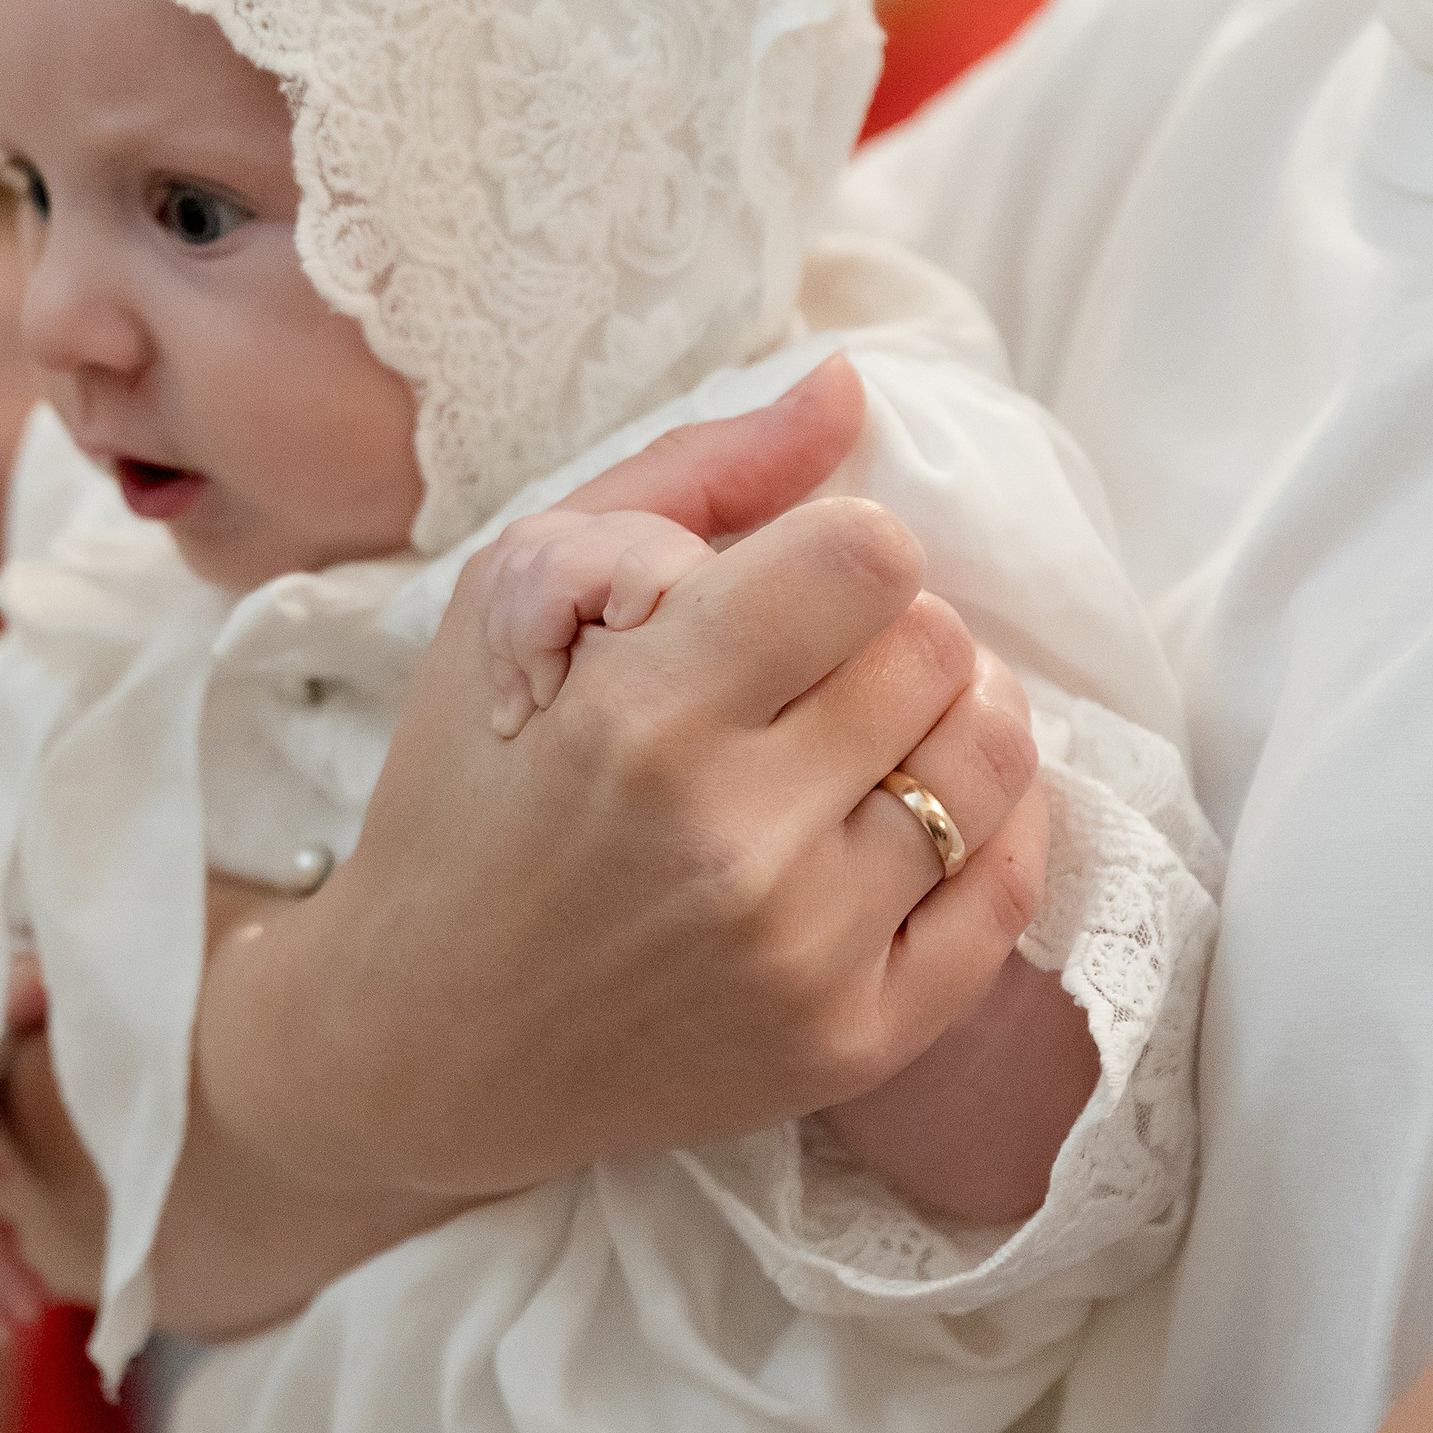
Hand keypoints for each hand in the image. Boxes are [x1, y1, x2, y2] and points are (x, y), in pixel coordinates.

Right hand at [202, 357, 1048, 1201]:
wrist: (422, 1042)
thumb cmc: (460, 800)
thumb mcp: (512, 602)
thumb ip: (689, 479)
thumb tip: (849, 387)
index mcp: (644, 718)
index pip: (869, 557)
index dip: (835, 550)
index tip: (783, 591)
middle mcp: (738, 844)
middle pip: (938, 647)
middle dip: (880, 631)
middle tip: (807, 671)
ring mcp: (807, 958)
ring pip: (992, 759)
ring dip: (944, 718)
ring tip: (868, 731)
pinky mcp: (852, 1045)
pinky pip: (1010, 890)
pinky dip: (991, 825)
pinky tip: (912, 807)